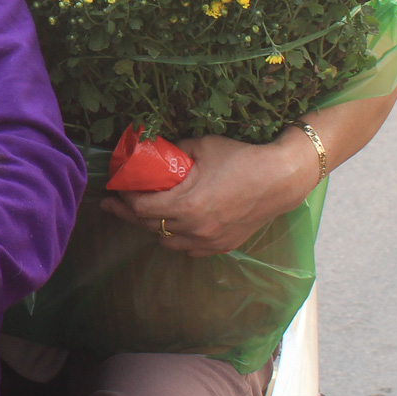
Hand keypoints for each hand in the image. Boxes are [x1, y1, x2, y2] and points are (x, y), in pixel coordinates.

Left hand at [106, 131, 317, 254]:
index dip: (125, 200)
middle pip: (149, 226)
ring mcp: (209, 240)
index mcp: (187, 204)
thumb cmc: (242, 158)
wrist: (281, 179)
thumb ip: (174, 151)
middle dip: (129, 214)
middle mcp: (195, 228)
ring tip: (146, 214)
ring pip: (168, 242)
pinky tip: (176, 226)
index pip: (142, 209)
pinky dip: (178, 239)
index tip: (116, 190)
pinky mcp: (223, 246)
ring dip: (154, 227)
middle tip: (115, 204)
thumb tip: (152, 150)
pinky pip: (190, 249)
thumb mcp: (202, 146)